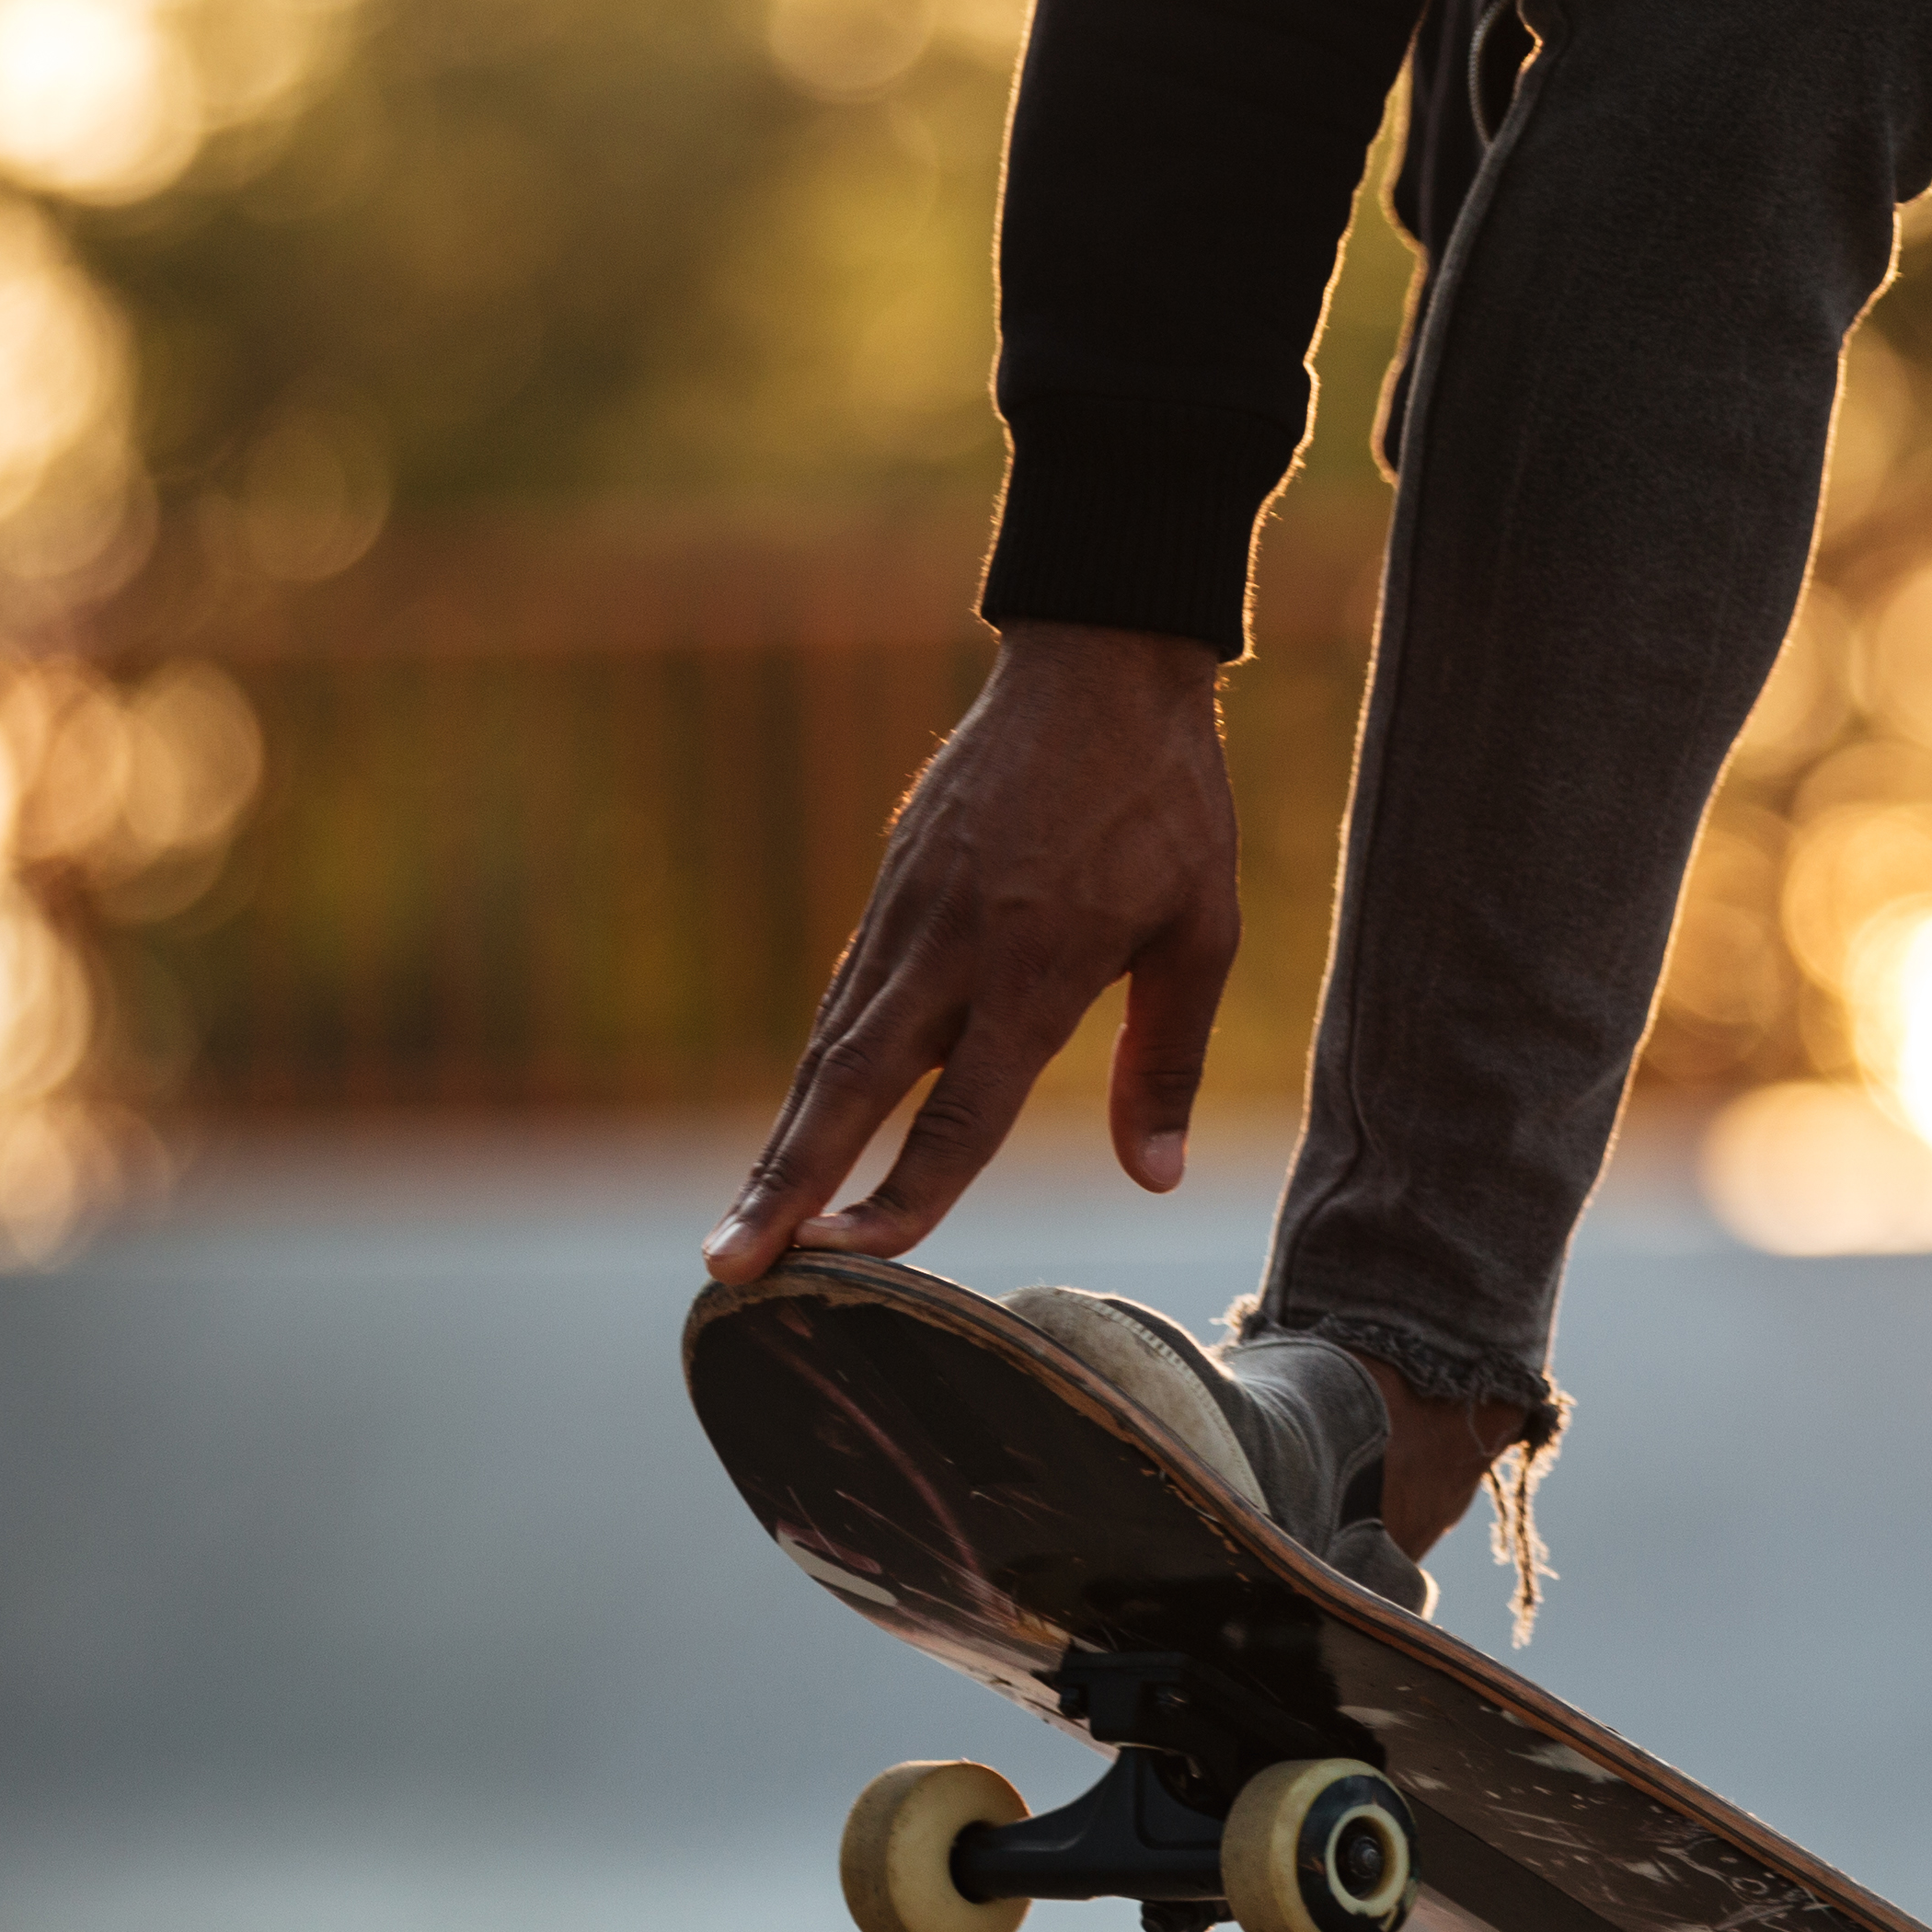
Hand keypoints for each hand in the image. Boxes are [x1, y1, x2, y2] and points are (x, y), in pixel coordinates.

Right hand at [703, 620, 1238, 1281]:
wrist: (1097, 663)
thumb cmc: (1167, 803)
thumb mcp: (1203, 931)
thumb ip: (1168, 1060)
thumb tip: (1154, 1179)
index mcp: (1036, 963)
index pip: (963, 1107)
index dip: (907, 1190)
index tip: (852, 1260)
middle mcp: (951, 945)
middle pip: (855, 1085)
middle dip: (786, 1183)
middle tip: (728, 1268)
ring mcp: (908, 911)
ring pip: (834, 1046)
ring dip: (783, 1142)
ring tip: (739, 1233)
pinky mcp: (891, 887)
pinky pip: (846, 998)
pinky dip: (818, 1074)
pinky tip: (797, 1133)